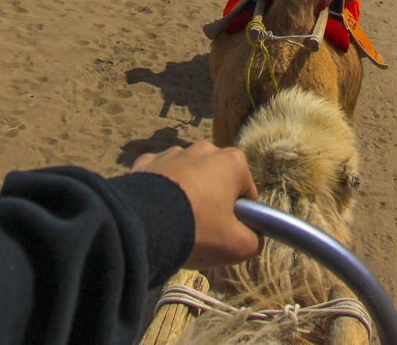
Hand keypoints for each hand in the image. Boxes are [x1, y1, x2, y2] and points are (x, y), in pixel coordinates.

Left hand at [132, 140, 263, 269]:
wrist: (142, 226)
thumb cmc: (198, 230)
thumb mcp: (238, 246)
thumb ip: (254, 241)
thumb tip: (253, 238)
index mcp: (232, 162)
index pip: (246, 192)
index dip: (240, 216)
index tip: (228, 234)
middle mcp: (203, 149)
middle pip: (216, 182)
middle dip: (212, 202)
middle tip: (202, 231)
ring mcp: (172, 153)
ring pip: (186, 178)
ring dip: (185, 195)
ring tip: (176, 223)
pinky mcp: (145, 163)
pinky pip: (159, 177)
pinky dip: (159, 192)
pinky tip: (156, 213)